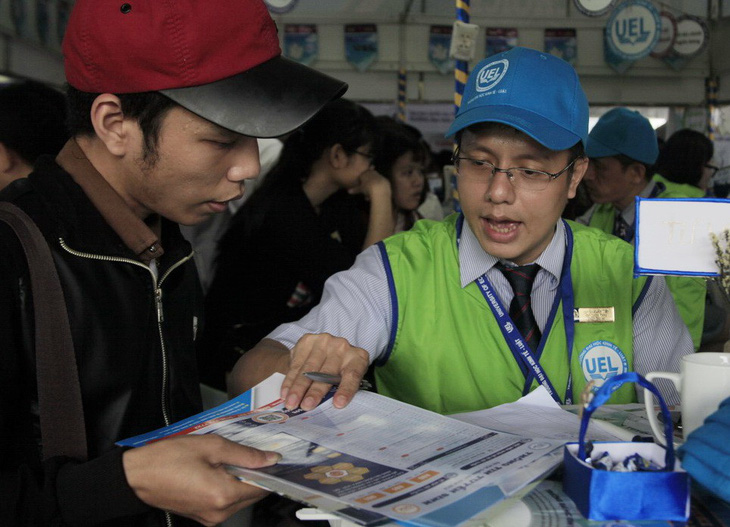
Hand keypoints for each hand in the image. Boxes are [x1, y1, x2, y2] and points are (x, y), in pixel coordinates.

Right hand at [123, 435, 278, 525]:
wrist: (136, 476)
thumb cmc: (168, 458)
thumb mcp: (211, 446)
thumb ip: (244, 454)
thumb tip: (270, 459)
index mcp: (224, 495)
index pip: (263, 486)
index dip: (271, 470)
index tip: (276, 456)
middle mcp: (219, 512)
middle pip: (252, 494)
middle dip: (255, 473)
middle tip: (252, 451)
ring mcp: (209, 517)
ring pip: (240, 498)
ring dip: (241, 479)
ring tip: (231, 458)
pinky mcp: (201, 516)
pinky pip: (225, 501)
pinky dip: (228, 486)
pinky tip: (220, 469)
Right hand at [281, 333, 369, 410]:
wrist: (325, 350)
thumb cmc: (339, 372)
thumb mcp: (346, 379)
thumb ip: (341, 389)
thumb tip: (330, 409)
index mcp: (358, 357)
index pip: (353, 375)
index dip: (346, 389)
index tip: (338, 404)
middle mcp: (342, 346)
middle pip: (327, 372)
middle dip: (315, 391)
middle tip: (306, 406)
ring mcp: (324, 341)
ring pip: (309, 368)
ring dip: (298, 388)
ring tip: (292, 403)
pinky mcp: (308, 340)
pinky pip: (296, 363)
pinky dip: (290, 380)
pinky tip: (285, 392)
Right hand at [348, 169, 390, 201]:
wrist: (380, 189)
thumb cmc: (368, 188)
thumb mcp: (360, 189)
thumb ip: (355, 190)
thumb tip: (348, 191)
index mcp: (365, 173)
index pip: (362, 177)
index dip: (361, 184)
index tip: (361, 190)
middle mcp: (372, 172)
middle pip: (369, 179)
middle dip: (367, 186)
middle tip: (366, 194)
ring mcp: (379, 175)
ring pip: (374, 182)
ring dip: (372, 189)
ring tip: (370, 197)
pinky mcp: (385, 180)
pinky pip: (380, 184)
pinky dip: (378, 189)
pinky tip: (377, 195)